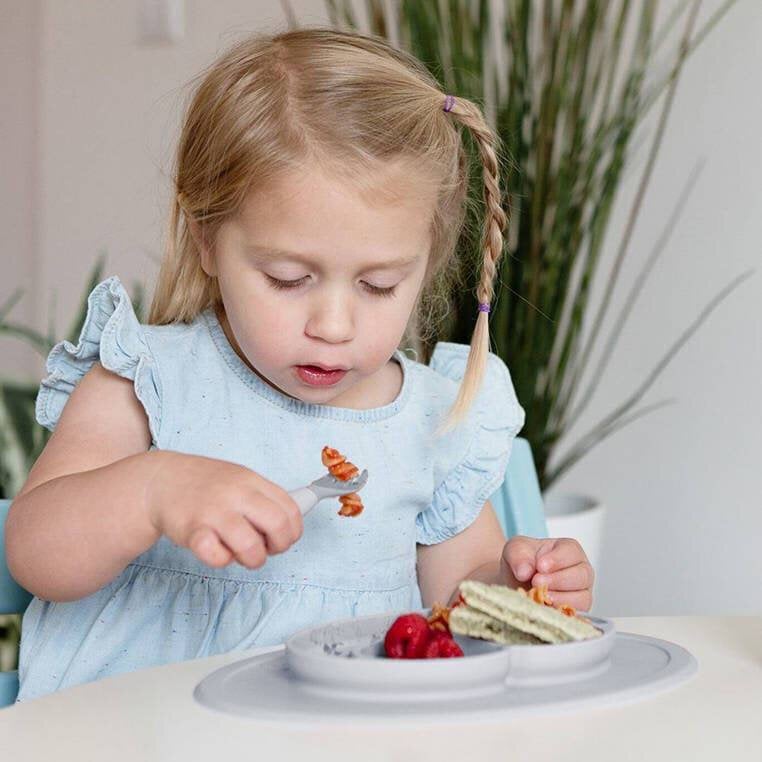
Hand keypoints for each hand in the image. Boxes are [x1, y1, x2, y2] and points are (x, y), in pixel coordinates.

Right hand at [144, 451, 302, 568]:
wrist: (161, 480)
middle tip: (264, 549)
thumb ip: (264, 499)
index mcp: (252, 481)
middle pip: (278, 526)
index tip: (282, 538)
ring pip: (251, 547)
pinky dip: (221, 560)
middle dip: (278, 547)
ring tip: (239, 553)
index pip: (291, 509)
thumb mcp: (240, 480)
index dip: (292, 532)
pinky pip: (217, 557)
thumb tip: (290, 524)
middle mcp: (237, 494)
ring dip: (251, 559)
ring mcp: (215, 512)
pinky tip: (215, 549)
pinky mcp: (193, 531)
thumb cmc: (205, 485)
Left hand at [499, 536, 593, 611]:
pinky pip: (576, 616)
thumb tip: (524, 572)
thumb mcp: (515, 550)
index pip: (572, 552)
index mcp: (569, 550)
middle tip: (536, 582)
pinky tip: (544, 608)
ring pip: (582, 598)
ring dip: (559, 598)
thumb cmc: (523, 561)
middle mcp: (580, 570)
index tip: (540, 566)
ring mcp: (581, 592)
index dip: (557, 560)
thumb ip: (518, 556)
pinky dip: (559, 613)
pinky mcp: (576, 612)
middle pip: (582, 576)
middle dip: (558, 580)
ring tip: (539, 596)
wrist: (515, 582)